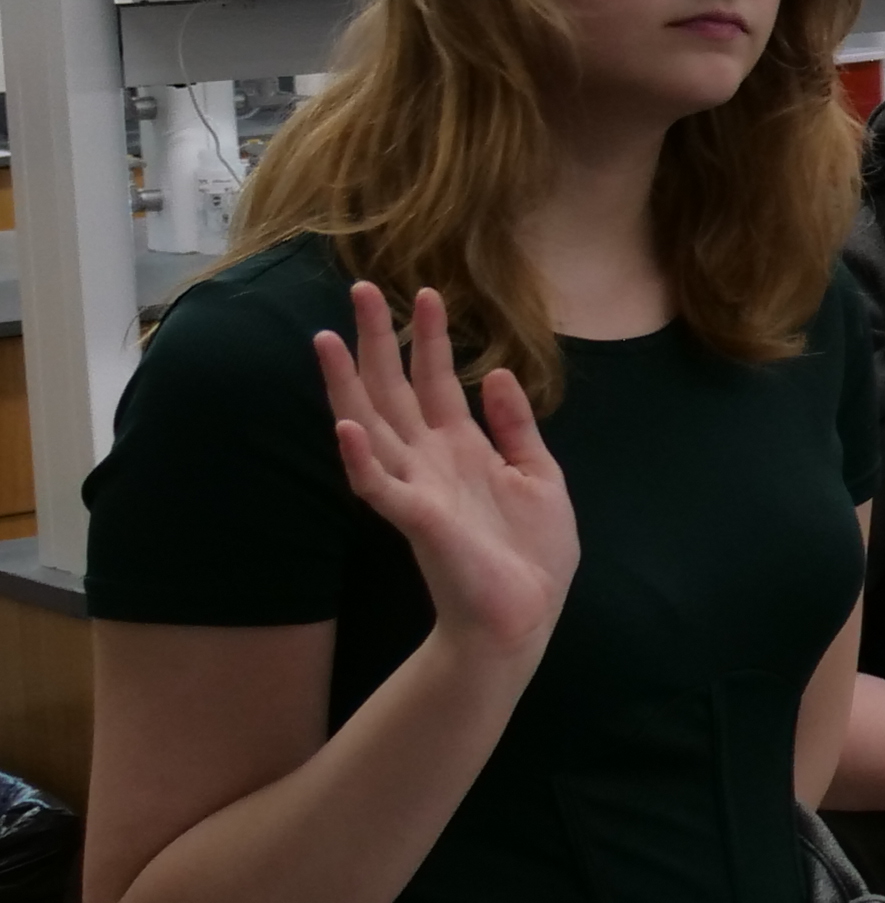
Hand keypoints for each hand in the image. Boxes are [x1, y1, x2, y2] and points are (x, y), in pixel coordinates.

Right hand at [315, 285, 578, 670]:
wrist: (524, 614)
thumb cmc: (531, 553)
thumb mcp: (539, 476)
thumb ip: (517, 427)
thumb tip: (500, 373)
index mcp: (462, 448)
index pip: (437, 381)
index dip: (430, 338)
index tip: (425, 291)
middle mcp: (429, 461)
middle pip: (394, 390)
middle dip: (378, 341)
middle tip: (359, 288)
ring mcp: (417, 488)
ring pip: (371, 426)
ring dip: (348, 385)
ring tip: (328, 340)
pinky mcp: (416, 520)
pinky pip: (379, 486)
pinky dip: (361, 457)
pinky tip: (347, 426)